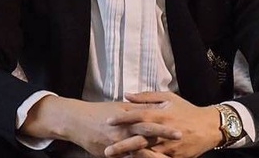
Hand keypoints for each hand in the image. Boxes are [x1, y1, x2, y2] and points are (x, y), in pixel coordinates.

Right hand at [20, 96, 181, 156]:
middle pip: (148, 130)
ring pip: (139, 146)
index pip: (150, 115)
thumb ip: (137, 107)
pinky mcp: (112, 152)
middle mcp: (125, 126)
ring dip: (154, 151)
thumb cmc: (99, 112)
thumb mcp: (120, 107)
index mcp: (128, 113)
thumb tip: (155, 106)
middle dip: (164, 133)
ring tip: (167, 156)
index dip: (165, 118)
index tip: (179, 119)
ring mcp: (118, 140)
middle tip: (180, 135)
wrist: (77, 121)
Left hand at [104, 92, 221, 157]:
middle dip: (122, 145)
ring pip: (147, 152)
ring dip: (131, 156)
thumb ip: (147, 97)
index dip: (123, 118)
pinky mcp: (173, 156)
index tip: (108, 121)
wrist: (207, 127)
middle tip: (107, 149)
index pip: (138, 115)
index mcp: (161, 114)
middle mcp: (163, 130)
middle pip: (139, 138)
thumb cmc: (186, 110)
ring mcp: (168, 145)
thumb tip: (127, 95)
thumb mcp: (168, 98)